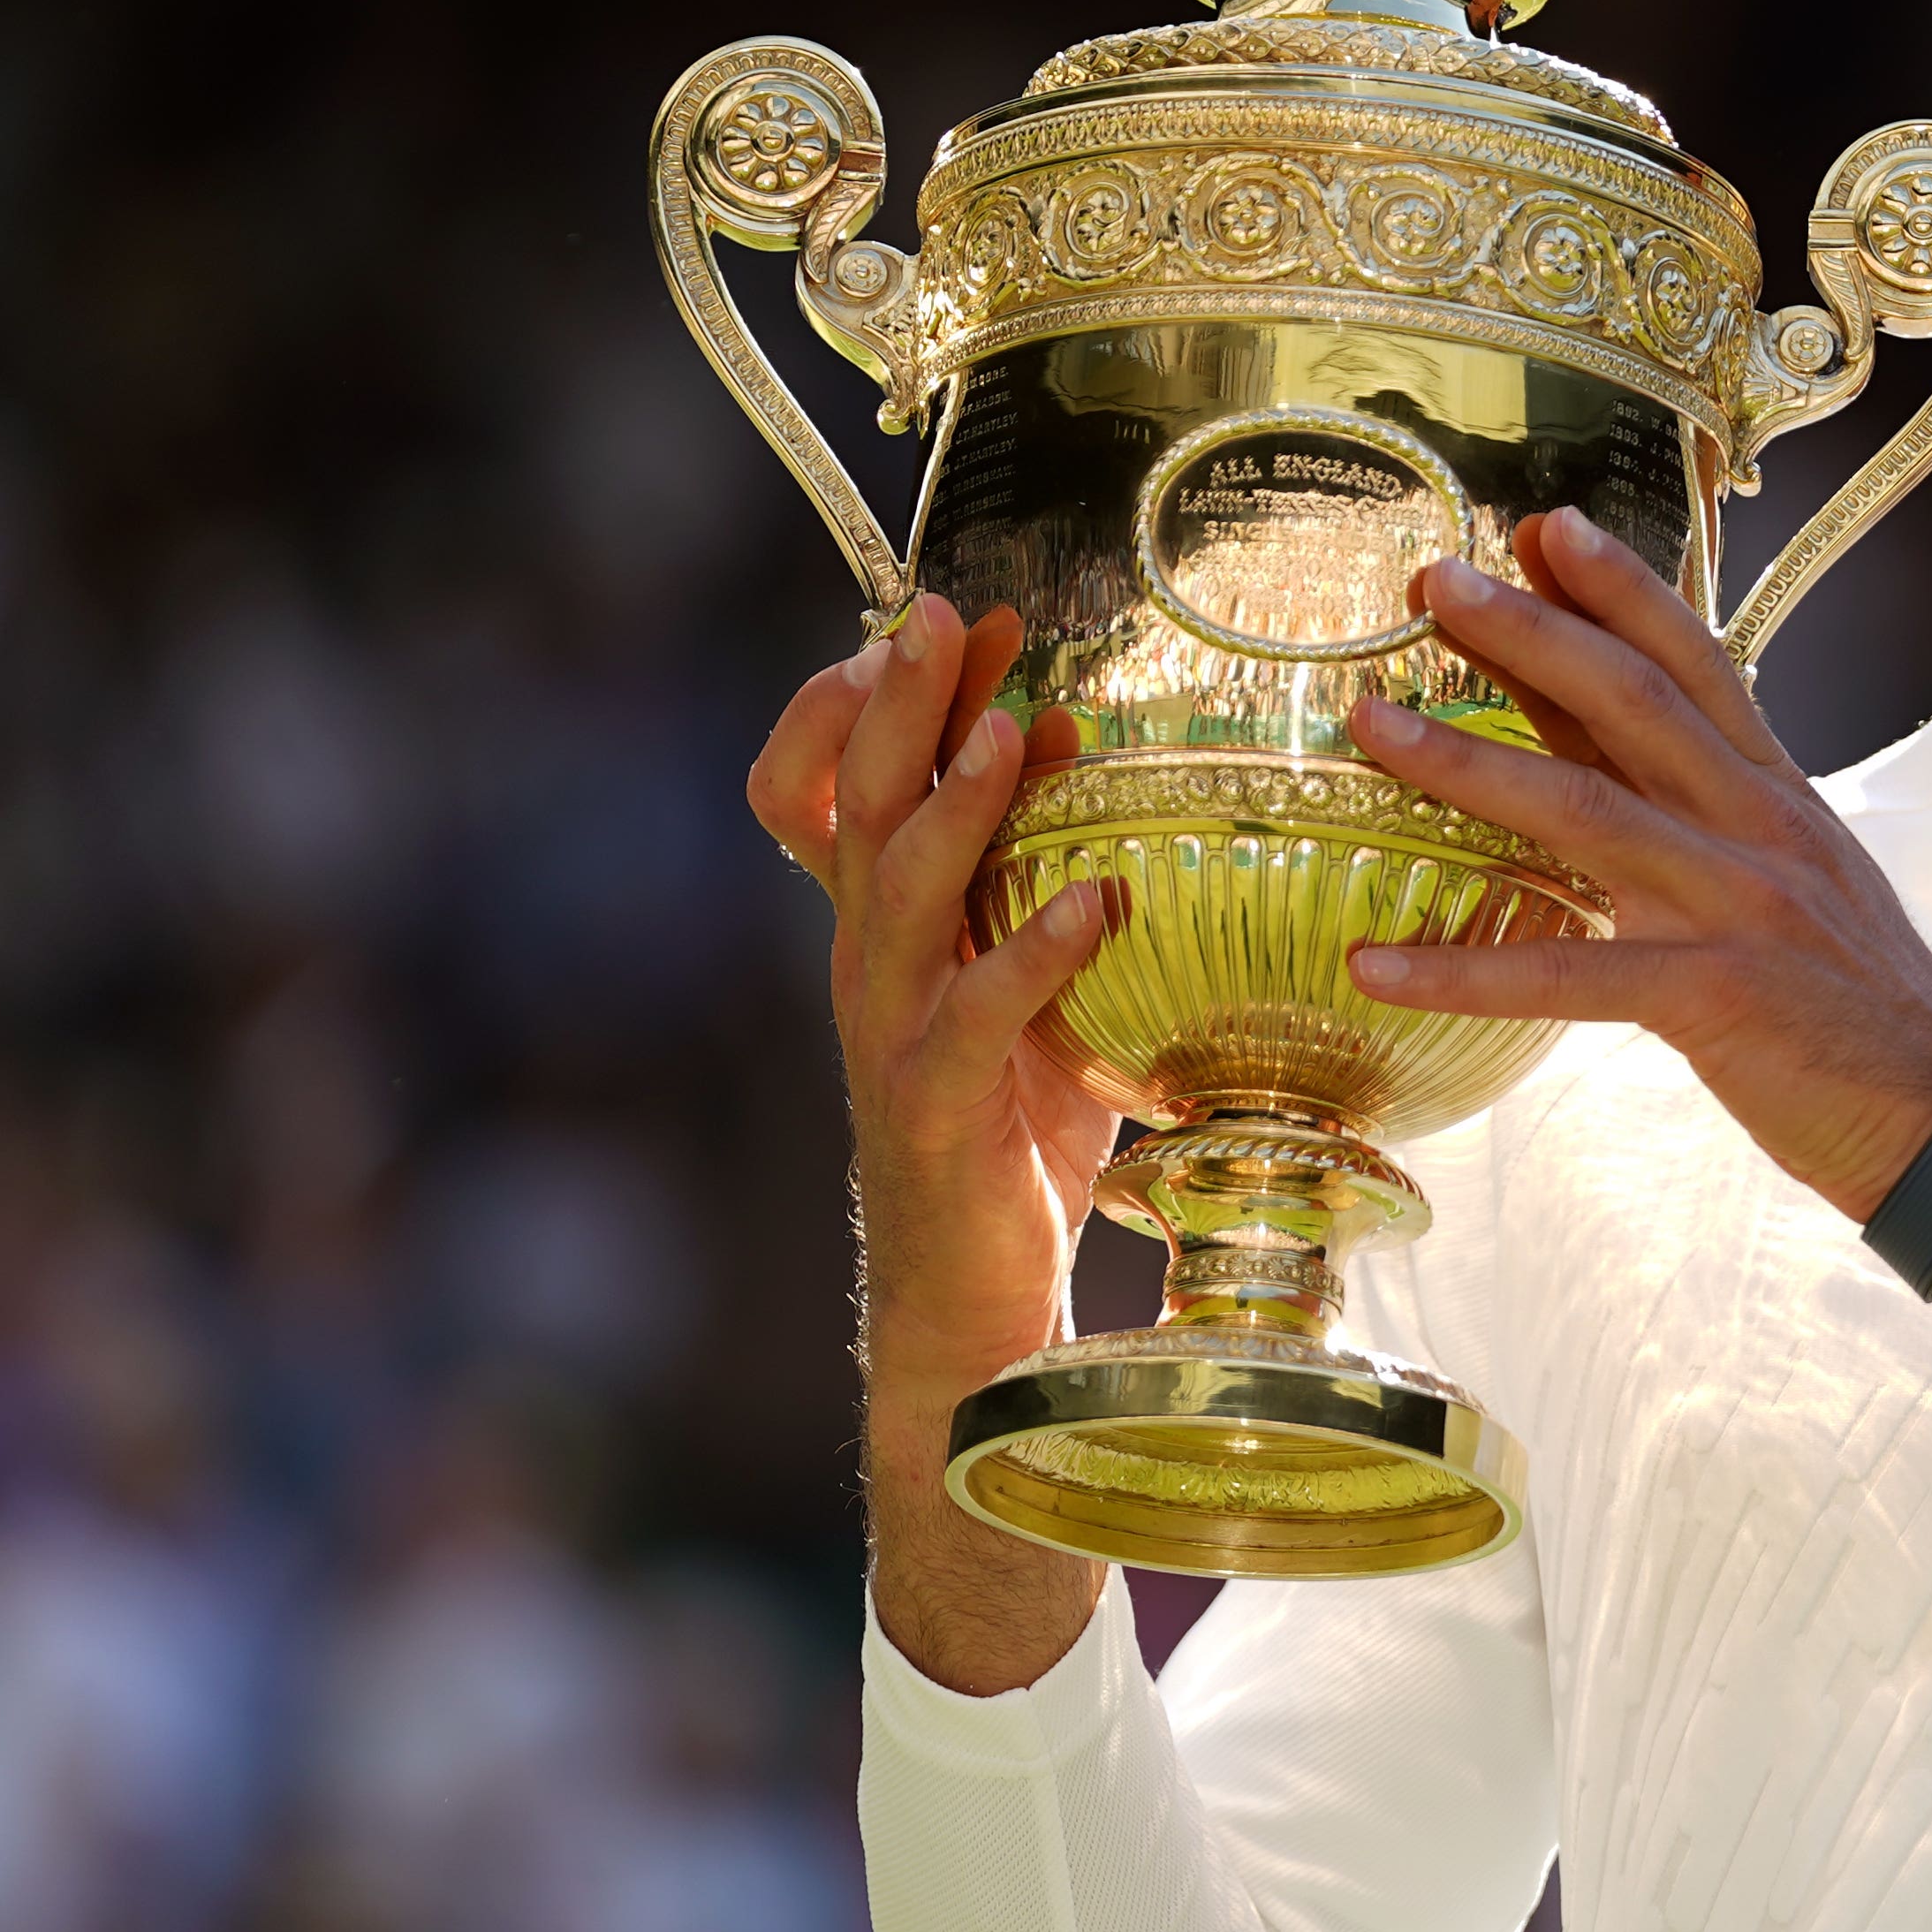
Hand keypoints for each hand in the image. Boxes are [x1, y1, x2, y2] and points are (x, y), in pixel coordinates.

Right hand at [749, 593, 1122, 1690]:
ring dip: (955, 806)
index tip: (944, 617)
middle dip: (895, 705)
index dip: (858, 703)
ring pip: (894, 894)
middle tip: (943, 615)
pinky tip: (1099, 903)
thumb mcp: (1029, 1003)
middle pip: (854, 810)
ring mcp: (889, 1040)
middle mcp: (866, 971)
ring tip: (1012, 730)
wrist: (971, 1316)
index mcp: (884, 934)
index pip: (823, 790)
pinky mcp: (933, 1115)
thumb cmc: (1013, 1147)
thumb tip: (1107, 782)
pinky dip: (1036, 952)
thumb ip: (1044, 900)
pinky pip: (975, 1017)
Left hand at [1350, 512, 1931, 1224]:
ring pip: (1586, 810)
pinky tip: (1374, 967)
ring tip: (1375, 725)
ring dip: (1469, 763)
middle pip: (1633, 702)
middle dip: (1530, 631)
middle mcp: (1758, 829)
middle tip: (1435, 578)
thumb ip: (1702, 810)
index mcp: (1778, 794)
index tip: (1543, 527)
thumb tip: (1607, 750)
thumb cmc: (1854, 1002)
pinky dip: (1465, 970)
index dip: (1620, 590)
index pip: (1697, 661)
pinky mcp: (1712, 998)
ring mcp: (1737, 907)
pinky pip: (1566, 974)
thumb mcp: (1791, 877)